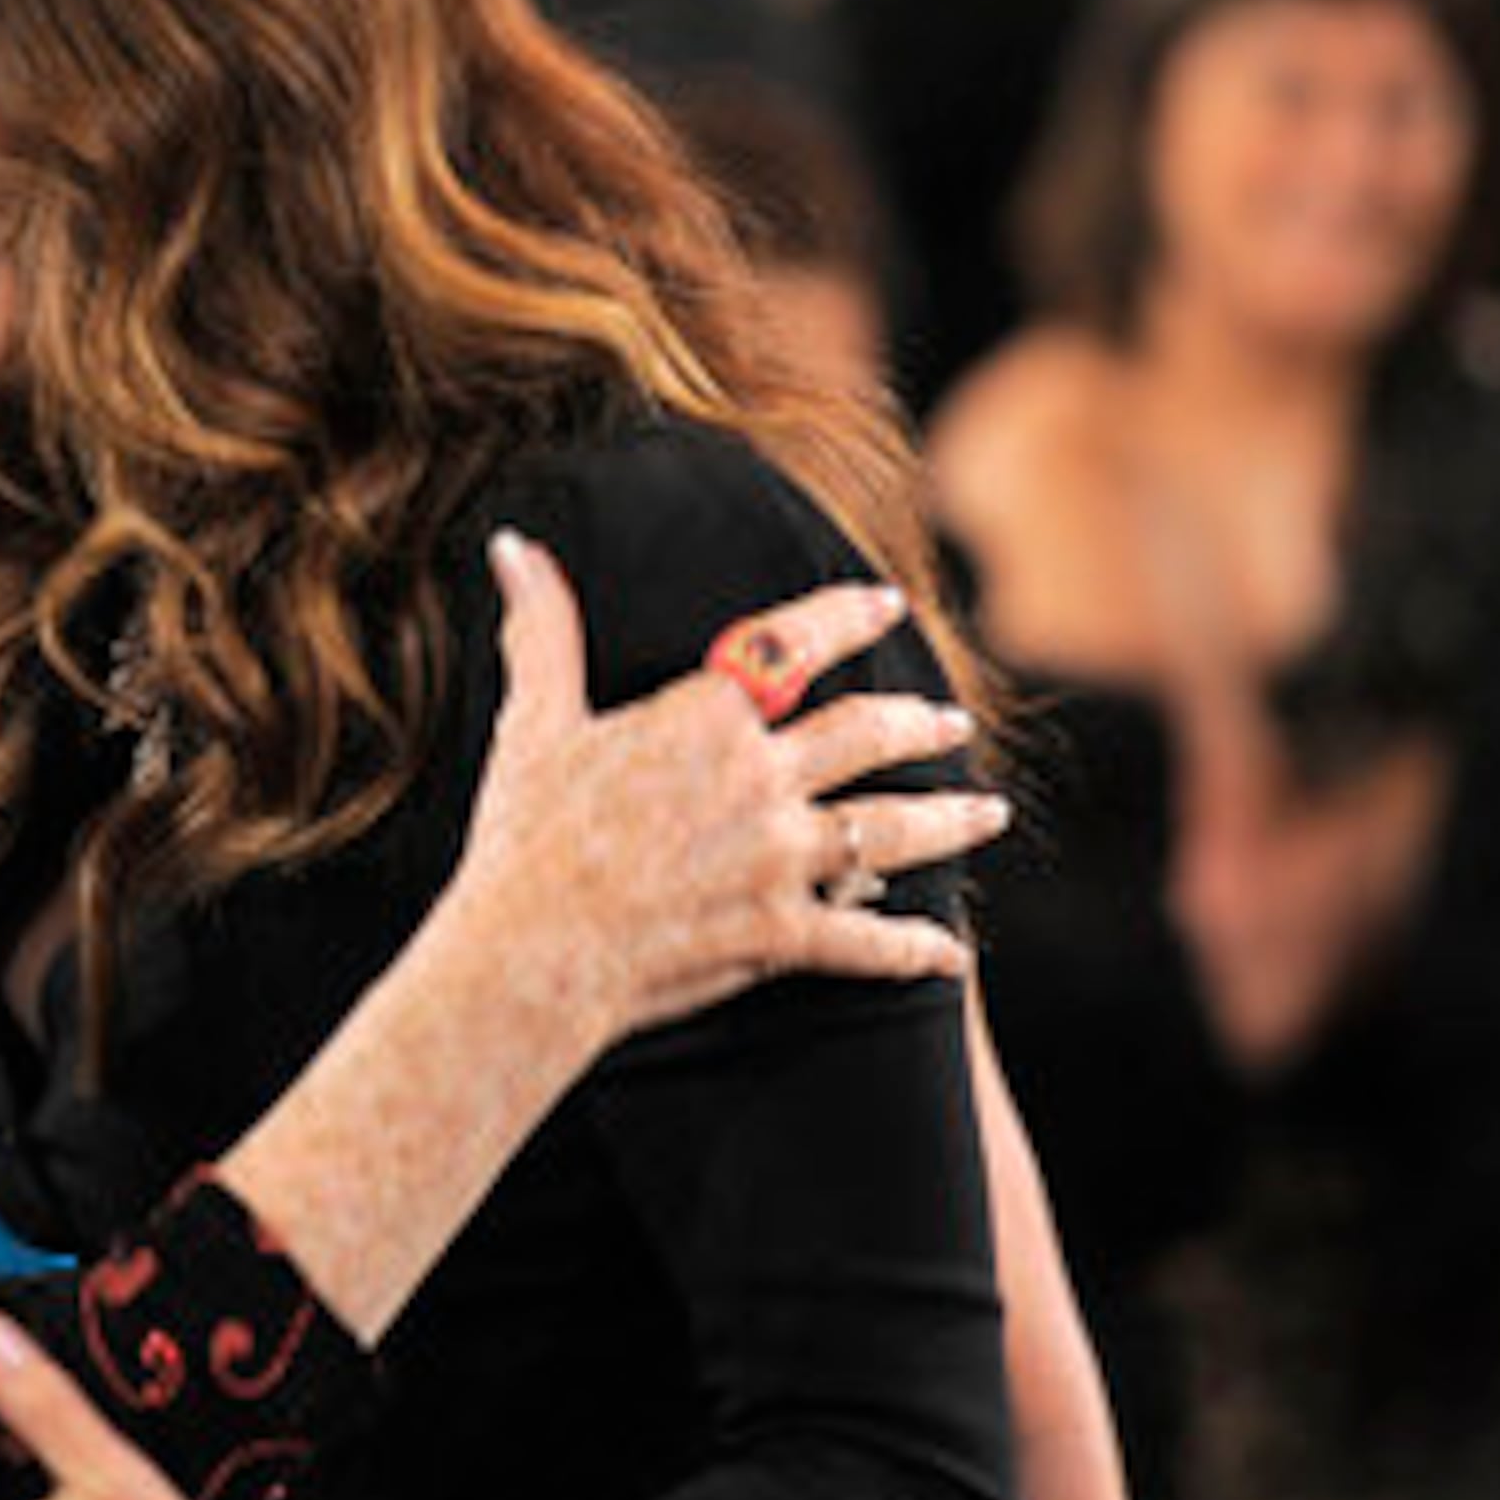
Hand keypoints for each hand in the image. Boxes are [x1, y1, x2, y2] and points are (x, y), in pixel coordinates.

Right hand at [444, 531, 1001, 1045]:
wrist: (531, 952)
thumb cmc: (525, 837)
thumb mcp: (534, 722)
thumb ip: (542, 630)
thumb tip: (514, 546)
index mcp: (704, 719)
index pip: (795, 645)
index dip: (846, 617)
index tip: (886, 604)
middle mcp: (759, 781)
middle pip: (868, 736)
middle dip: (920, 725)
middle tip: (954, 722)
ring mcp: (778, 860)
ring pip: (892, 830)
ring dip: (950, 819)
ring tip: (986, 811)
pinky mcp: (779, 934)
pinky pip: (867, 940)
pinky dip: (915, 949)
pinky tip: (952, 953)